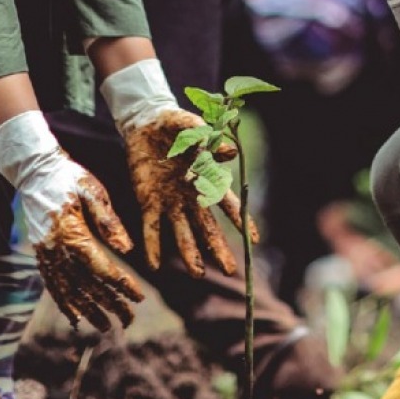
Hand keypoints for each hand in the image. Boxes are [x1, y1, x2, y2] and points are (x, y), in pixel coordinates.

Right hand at [0, 111, 142, 330]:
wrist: (34, 170)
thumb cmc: (69, 177)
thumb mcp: (93, 192)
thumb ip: (109, 222)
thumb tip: (127, 250)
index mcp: (72, 234)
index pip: (102, 268)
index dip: (122, 285)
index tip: (140, 297)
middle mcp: (56, 250)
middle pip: (87, 285)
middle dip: (109, 304)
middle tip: (129, 320)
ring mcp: (46, 254)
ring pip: (68, 290)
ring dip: (88, 310)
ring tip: (106, 326)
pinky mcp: (41, 253)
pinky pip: (52, 284)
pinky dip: (64, 303)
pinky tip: (75, 316)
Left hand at [100, 59, 253, 276]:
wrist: (146, 123)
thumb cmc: (176, 124)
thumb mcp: (192, 127)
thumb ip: (208, 141)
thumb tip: (231, 153)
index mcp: (206, 179)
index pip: (227, 205)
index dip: (240, 222)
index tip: (253, 241)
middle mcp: (191, 196)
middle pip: (208, 228)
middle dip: (218, 249)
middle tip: (229, 271)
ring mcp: (170, 202)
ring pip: (182, 233)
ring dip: (189, 253)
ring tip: (196, 275)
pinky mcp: (148, 201)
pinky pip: (151, 227)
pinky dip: (153, 245)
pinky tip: (154, 266)